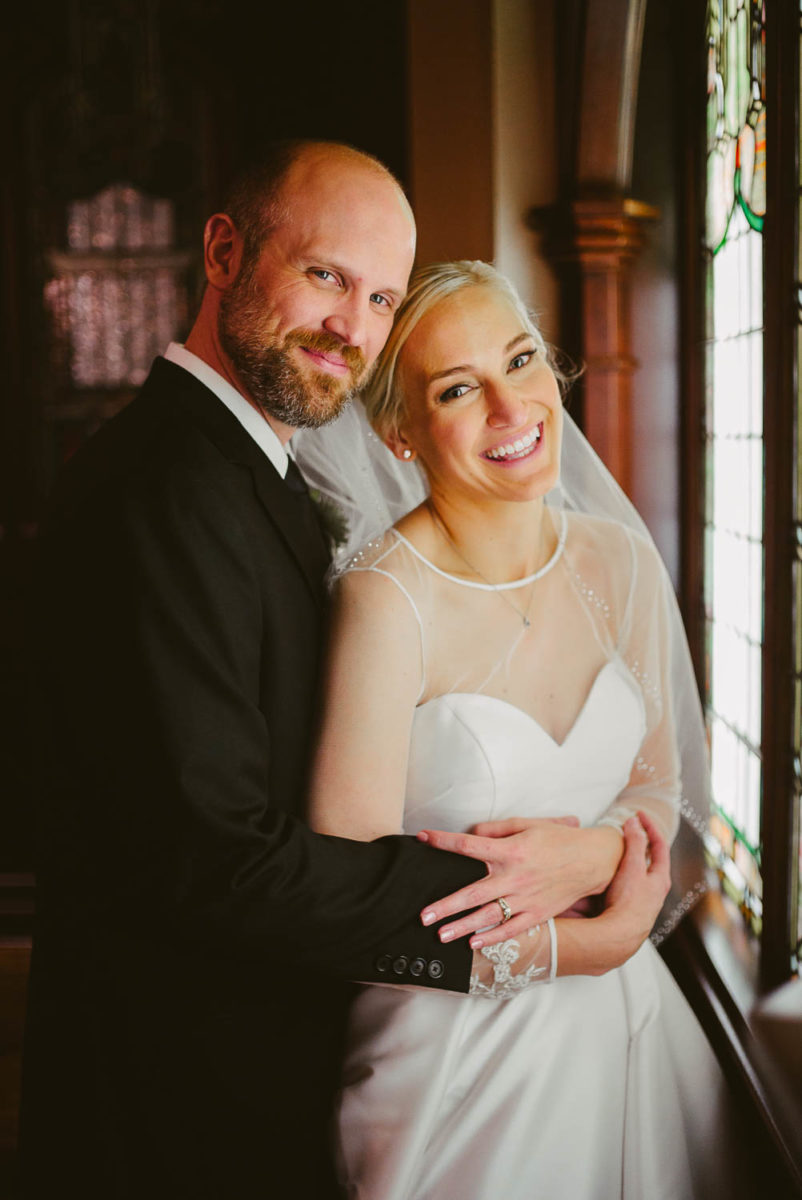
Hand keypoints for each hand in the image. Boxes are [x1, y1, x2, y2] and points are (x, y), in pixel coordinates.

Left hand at [419, 815, 623, 947]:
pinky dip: (493, 937)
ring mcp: (526, 898)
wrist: (592, 860)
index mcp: (510, 850)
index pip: (469, 845)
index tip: (423, 838)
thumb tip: (472, 833)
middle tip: (424, 915)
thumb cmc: (558, 839)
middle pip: (473, 892)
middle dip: (446, 905)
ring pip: (488, 915)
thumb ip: (497, 829)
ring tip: (441, 935)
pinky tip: (475, 943)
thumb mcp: (528, 824)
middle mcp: (515, 876)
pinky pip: (512, 929)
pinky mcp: (537, 913)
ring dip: (462, 926)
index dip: (444, 841)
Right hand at [548, 811, 671, 977]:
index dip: (650, 827)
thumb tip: (634, 821)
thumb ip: (633, 842)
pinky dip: (616, 876)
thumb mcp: (632, 867)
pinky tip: (605, 877)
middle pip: (650, 861)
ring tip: (614, 851)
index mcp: (660, 879)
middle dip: (640, 844)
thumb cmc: (628, 904)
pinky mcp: (628, 911)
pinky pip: (624, 887)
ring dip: (627, 861)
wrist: (618, 938)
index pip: (660, 846)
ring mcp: (642, 902)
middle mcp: (654, 892)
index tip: (639, 814)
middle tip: (629, 831)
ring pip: (637, 876)